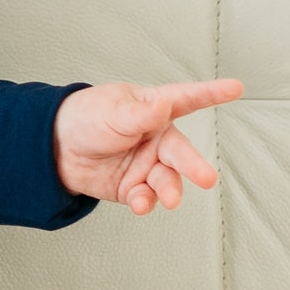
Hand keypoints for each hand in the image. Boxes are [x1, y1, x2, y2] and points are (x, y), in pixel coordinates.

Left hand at [53, 79, 244, 213]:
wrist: (54, 149)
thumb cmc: (86, 118)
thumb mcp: (112, 111)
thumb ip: (139, 114)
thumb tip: (162, 104)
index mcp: (153, 109)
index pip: (185, 99)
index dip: (211, 93)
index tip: (235, 87)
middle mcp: (156, 138)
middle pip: (181, 152)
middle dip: (194, 166)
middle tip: (206, 178)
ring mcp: (147, 164)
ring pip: (168, 180)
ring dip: (170, 191)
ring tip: (170, 200)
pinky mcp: (134, 187)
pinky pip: (146, 197)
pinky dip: (145, 202)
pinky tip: (140, 203)